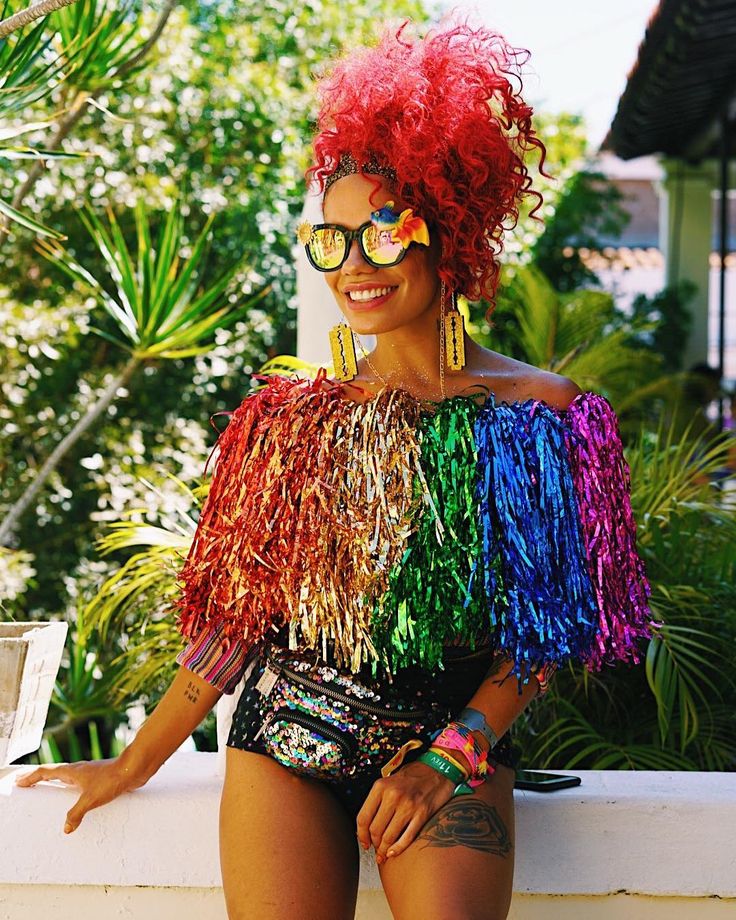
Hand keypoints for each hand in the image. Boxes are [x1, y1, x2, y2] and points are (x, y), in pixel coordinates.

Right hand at [14, 757, 145, 834]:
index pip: (46, 772)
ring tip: (47, 788)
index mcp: (72, 772)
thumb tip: (66, 828)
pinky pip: (79, 783)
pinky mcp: (99, 778)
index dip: (31, 777)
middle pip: (54, 772)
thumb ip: (76, 814)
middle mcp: (79, 770)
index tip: (19, 781)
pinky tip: (75, 796)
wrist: (134, 768)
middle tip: (26, 782)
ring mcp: (89, 773)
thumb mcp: (91, 799)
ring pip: (67, 776)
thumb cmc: (112, 779)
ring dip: (54, 781)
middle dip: (39, 778)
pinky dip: (70, 787)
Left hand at [356, 761, 454, 863]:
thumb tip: (365, 828)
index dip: (361, 835)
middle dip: (374, 844)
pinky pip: (406, 838)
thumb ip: (377, 801)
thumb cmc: (411, 777)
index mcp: (381, 787)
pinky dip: (398, 849)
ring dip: (384, 849)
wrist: (436, 769)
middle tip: (376, 849)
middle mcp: (393, 795)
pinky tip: (393, 852)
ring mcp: (408, 805)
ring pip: (389, 837)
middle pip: (375, 830)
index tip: (364, 843)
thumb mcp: (388, 782)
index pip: (363, 817)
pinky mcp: (422, 814)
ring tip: (384, 853)